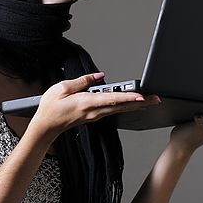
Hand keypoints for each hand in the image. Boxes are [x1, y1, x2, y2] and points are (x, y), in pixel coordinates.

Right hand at [30, 72, 160, 138]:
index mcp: (86, 102)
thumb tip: (100, 76)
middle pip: (122, 106)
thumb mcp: (62, 87)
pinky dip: (126, 107)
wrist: (46, 126)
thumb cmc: (51, 107)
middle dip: (141, 102)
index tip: (141, 96)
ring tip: (151, 101)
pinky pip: (114, 111)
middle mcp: (94, 111)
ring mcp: (95, 115)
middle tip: (157, 99)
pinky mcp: (95, 116)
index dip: (128, 97)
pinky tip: (134, 105)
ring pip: (120, 109)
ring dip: (136, 104)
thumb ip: (83, 80)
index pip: (112, 99)